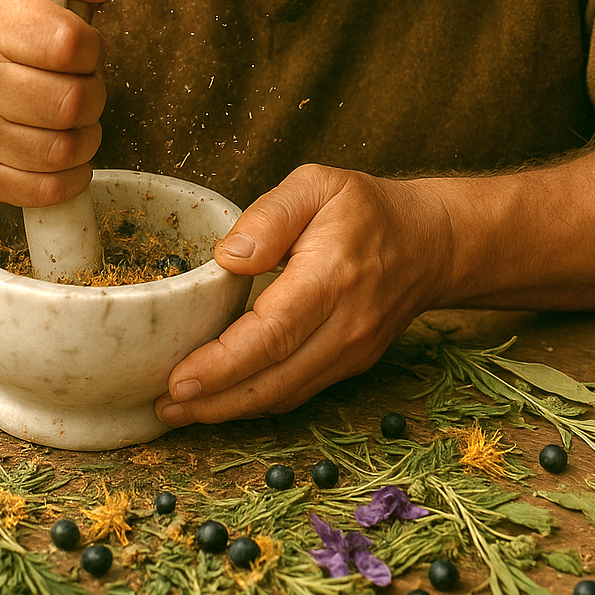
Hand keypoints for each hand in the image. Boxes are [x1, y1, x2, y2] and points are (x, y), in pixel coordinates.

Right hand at [0, 0, 116, 204]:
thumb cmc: (3, 29)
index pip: (70, 43)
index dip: (91, 50)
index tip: (78, 50)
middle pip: (71, 102)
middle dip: (93, 95)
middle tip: (79, 87)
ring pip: (62, 150)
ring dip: (85, 137)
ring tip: (70, 119)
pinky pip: (45, 190)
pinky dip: (71, 176)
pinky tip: (63, 153)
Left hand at [154, 164, 455, 424]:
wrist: (431, 242)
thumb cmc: (365, 209)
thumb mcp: (316, 185)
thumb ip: (270, 215)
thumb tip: (229, 257)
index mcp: (332, 276)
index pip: (272, 333)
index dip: (223, 364)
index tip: (179, 381)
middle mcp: (346, 324)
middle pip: (274, 379)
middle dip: (215, 401)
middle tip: (164, 405)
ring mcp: (353, 351)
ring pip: (285, 395)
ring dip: (231, 409)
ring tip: (180, 410)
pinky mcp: (353, 364)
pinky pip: (299, 392)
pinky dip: (258, 401)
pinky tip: (223, 399)